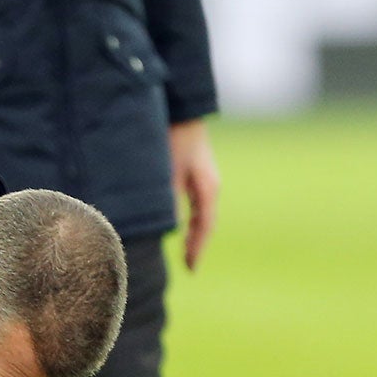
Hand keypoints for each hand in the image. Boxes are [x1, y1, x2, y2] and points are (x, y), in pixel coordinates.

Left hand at [170, 118, 219, 271]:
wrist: (181, 107)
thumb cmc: (172, 139)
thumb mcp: (167, 173)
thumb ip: (167, 202)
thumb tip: (167, 230)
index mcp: (207, 188)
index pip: (205, 226)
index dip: (197, 249)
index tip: (191, 269)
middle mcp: (210, 185)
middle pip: (206, 222)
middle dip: (197, 244)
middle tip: (189, 265)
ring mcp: (204, 178)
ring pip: (202, 212)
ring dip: (194, 231)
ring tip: (185, 251)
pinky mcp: (196, 172)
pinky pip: (196, 201)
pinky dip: (190, 217)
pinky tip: (180, 224)